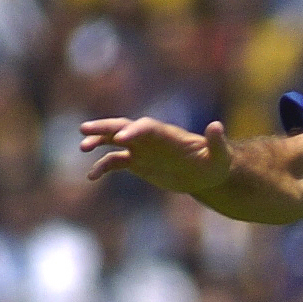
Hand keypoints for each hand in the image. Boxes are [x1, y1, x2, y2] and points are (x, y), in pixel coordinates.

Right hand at [79, 115, 233, 192]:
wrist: (206, 174)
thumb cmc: (216, 163)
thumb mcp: (220, 156)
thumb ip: (216, 142)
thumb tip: (217, 125)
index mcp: (166, 134)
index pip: (145, 127)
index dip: (134, 130)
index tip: (122, 139)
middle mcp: (149, 138)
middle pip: (122, 127)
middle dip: (104, 128)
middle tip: (84, 129)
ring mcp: (141, 150)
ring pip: (113, 141)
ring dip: (98, 141)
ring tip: (82, 147)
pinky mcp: (137, 163)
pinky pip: (114, 162)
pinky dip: (102, 167)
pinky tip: (91, 176)